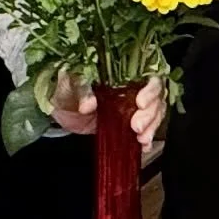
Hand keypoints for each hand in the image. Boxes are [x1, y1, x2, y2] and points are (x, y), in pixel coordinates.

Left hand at [51, 74, 165, 151]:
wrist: (61, 109)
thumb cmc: (67, 89)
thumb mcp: (70, 83)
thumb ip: (81, 89)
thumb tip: (88, 104)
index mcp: (124, 72)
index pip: (149, 75)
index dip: (150, 89)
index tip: (140, 102)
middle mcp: (134, 87)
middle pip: (157, 96)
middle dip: (150, 113)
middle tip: (137, 126)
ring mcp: (133, 106)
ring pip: (156, 112)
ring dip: (151, 126)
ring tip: (141, 138)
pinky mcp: (129, 123)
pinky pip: (147, 129)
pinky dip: (148, 138)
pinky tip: (143, 145)